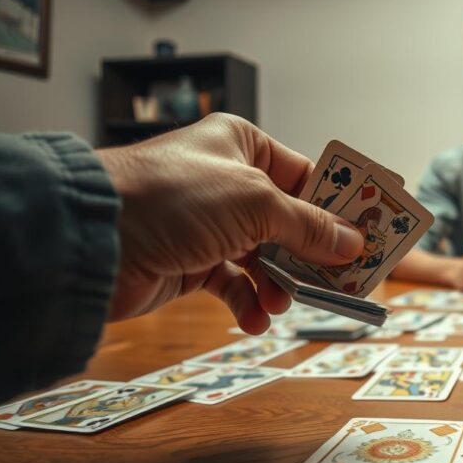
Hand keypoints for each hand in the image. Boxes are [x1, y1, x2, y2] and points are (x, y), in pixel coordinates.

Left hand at [97, 113, 363, 332]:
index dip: (339, 206)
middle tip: (345, 280)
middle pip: (291, 220)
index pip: (307, 175)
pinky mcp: (191, 262)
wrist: (92, 239)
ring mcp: (209, 224)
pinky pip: (235, 284)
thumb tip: (353, 242)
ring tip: (283, 302)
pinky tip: (253, 317)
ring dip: (280, 284)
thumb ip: (310, 226)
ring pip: (266, 257)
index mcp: (243, 146)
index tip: (370, 234)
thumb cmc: (171, 197)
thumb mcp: (256, 202)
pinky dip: (248, 302)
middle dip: (314, 253)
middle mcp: (227, 181)